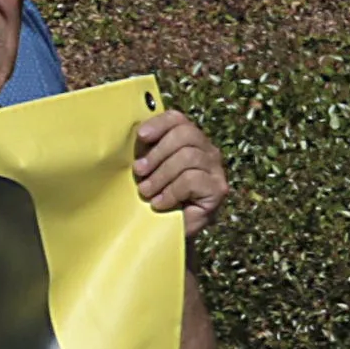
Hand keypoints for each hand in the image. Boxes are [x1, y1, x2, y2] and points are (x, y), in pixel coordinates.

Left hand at [133, 109, 230, 230]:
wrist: (164, 229)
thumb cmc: (150, 194)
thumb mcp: (143, 168)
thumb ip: (142, 149)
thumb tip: (132, 132)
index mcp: (187, 140)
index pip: (178, 119)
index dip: (159, 124)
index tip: (140, 137)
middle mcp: (206, 151)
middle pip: (186, 134)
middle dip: (157, 153)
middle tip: (139, 172)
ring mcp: (216, 170)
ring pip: (189, 157)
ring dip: (161, 176)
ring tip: (146, 192)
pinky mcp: (218, 189)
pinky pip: (193, 179)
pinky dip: (171, 191)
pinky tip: (160, 203)